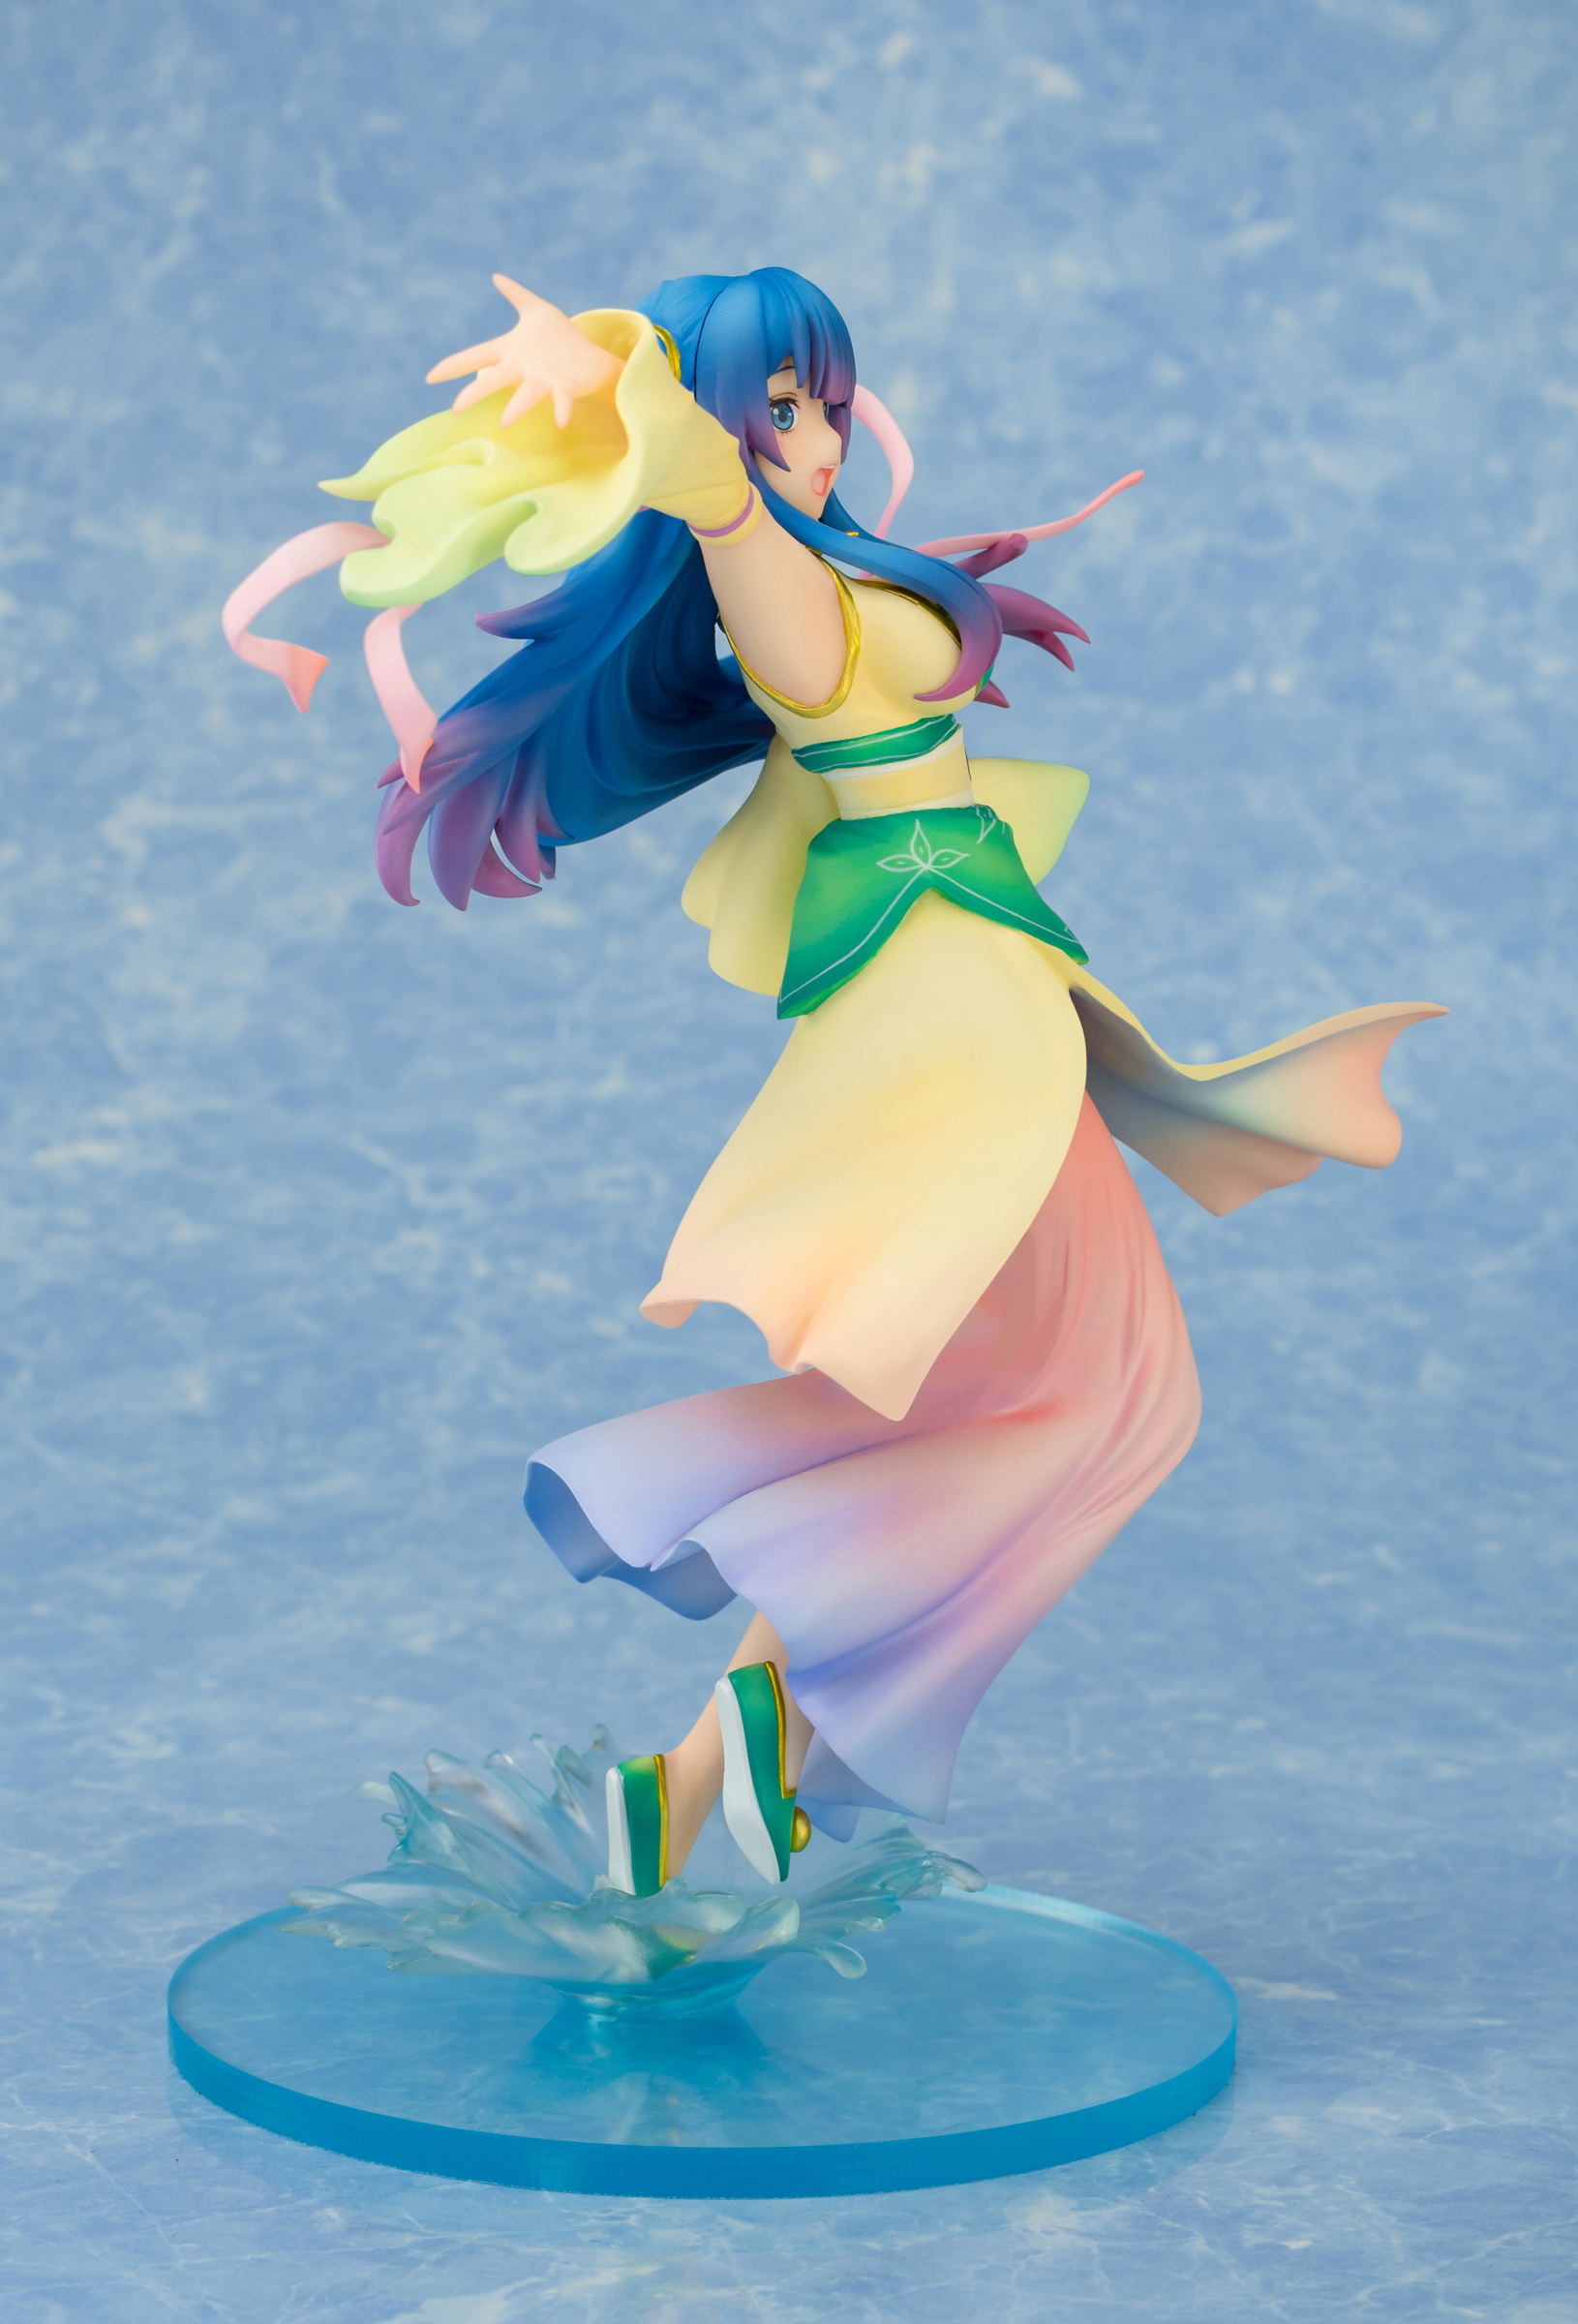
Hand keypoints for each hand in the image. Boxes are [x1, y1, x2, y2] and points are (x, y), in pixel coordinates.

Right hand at [425, 275, 621, 428]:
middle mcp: (523, 368)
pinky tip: (561, 422)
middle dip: (475, 393)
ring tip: (503, 423)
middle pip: (494, 380)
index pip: (477, 356)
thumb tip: (496, 276)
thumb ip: (516, 294)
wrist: (591, 359)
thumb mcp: (537, 311)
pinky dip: (562, 410)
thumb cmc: (562, 338)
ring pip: (526, 394)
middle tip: (456, 409)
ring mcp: (543, 380)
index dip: (454, 366)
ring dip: (516, 408)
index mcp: (512, 350)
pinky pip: (562, 400)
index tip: (431, 377)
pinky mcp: (565, 387)